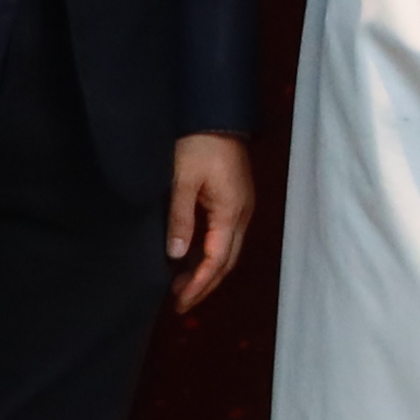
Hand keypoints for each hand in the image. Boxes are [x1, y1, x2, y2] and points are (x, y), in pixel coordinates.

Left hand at [165, 131, 254, 312]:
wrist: (216, 115)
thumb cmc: (198, 144)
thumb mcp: (182, 180)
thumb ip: (180, 218)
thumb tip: (177, 256)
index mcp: (231, 212)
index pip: (216, 260)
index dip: (198, 284)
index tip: (179, 302)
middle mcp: (242, 215)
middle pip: (227, 261)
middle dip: (204, 285)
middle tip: (180, 303)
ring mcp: (240, 208)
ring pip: (227, 251)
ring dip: (206, 271)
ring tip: (181, 286)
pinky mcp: (234, 201)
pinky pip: (224, 237)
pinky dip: (208, 254)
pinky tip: (191, 259)